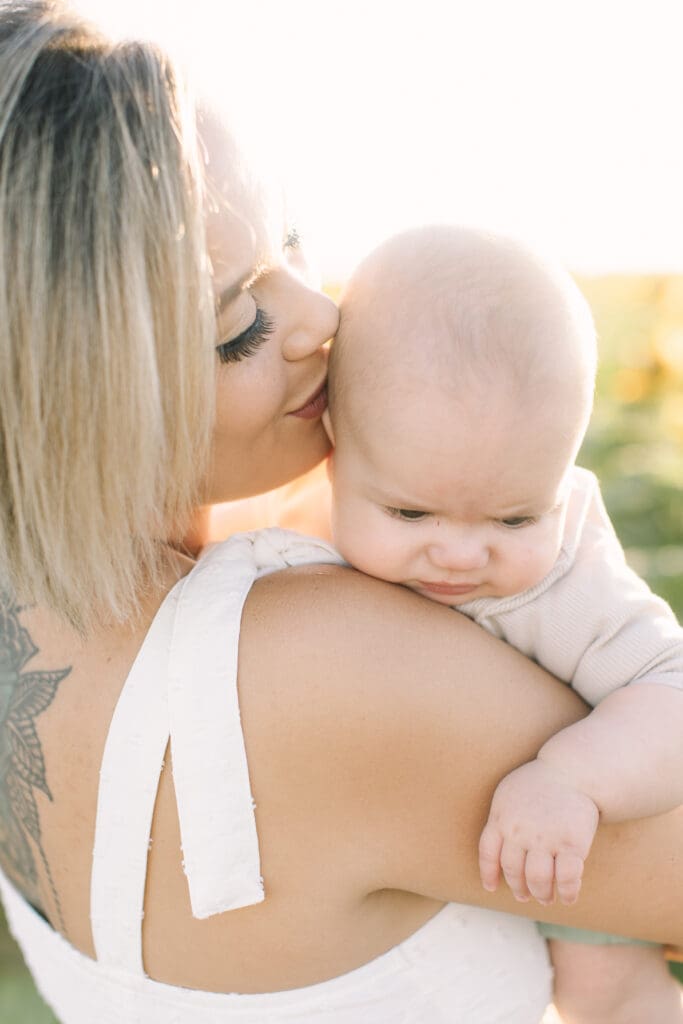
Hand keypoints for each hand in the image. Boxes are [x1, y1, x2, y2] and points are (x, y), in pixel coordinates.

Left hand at [478, 758, 599, 905]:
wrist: (572, 770)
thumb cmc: (539, 783)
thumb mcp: (508, 794)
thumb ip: (500, 819)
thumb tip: (496, 848)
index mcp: (501, 818)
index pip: (488, 853)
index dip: (489, 874)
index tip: (492, 888)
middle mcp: (519, 831)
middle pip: (514, 872)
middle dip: (520, 889)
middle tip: (527, 895)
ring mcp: (545, 838)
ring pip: (538, 880)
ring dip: (542, 894)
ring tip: (546, 898)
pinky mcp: (572, 843)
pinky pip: (567, 878)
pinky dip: (567, 893)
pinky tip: (568, 897)